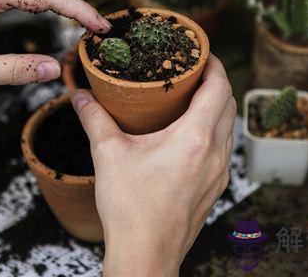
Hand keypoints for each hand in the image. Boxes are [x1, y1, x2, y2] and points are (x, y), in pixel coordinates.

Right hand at [71, 55, 235, 275]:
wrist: (146, 254)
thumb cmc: (131, 208)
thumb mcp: (108, 155)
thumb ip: (94, 119)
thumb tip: (79, 96)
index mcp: (195, 138)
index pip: (220, 87)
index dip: (215, 64)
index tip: (201, 52)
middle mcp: (215, 153)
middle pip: (229, 104)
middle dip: (216, 82)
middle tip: (192, 71)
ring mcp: (219, 174)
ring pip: (228, 128)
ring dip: (216, 107)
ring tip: (191, 98)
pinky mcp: (215, 189)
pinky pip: (223, 149)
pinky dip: (213, 131)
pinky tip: (189, 135)